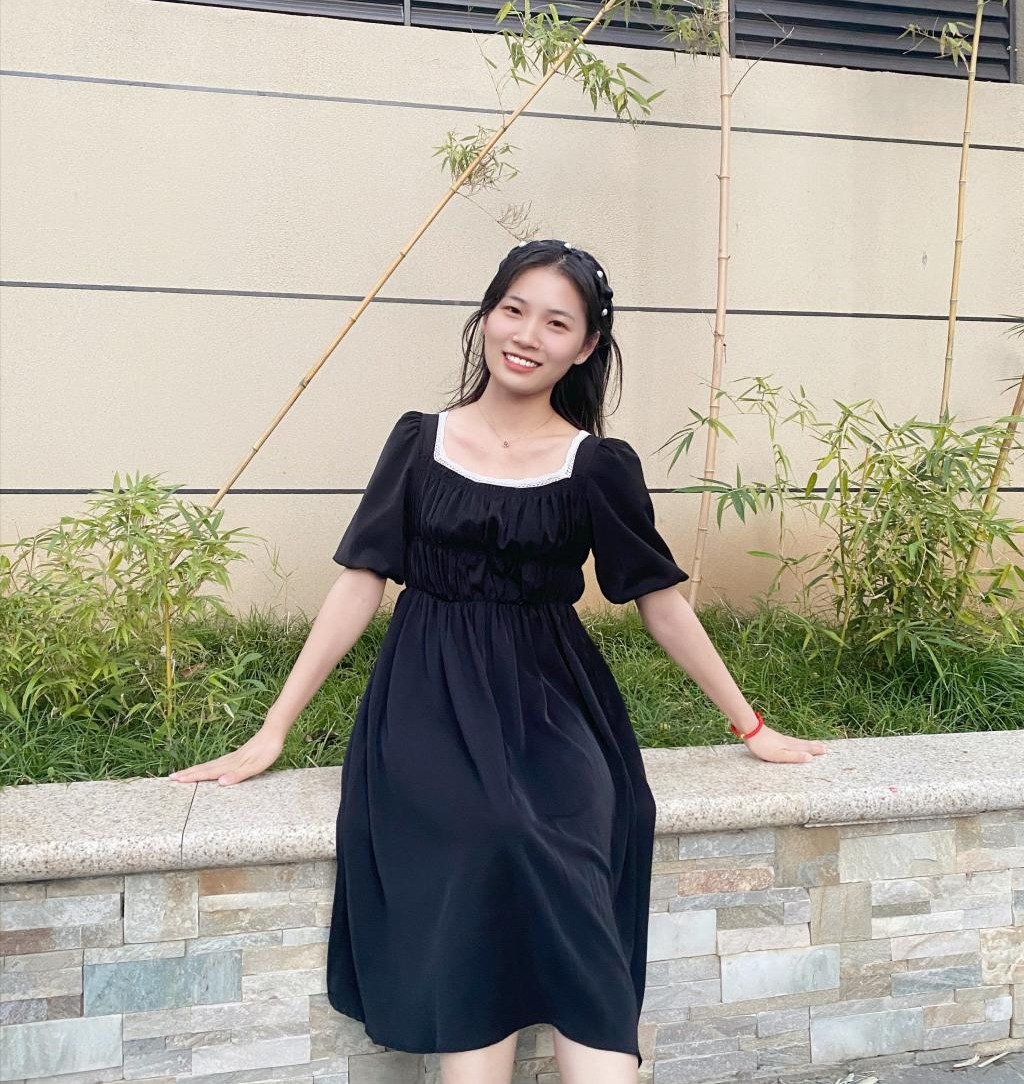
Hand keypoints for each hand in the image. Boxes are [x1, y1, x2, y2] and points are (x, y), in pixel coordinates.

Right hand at [166, 726, 284, 785]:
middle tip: (171, 778)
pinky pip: (217, 763)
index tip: (176, 780)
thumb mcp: (256, 766)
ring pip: (209, 765)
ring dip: (195, 770)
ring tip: (183, 773)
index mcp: (231, 764)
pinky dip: (207, 766)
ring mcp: (232, 757)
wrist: (273, 731)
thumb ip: (239, 774)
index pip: (207, 772)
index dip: (192, 777)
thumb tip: (220, 783)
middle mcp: (228, 760)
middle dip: (188, 774)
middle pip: (204, 768)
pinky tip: (207, 768)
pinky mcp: (237, 755)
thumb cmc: (267, 750)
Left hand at [740, 722, 826, 763]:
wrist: (750, 730)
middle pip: (803, 744)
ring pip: (797, 742)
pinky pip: (790, 740)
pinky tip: (792, 742)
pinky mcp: (775, 737)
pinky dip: (797, 742)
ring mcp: (781, 739)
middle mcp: (788, 742)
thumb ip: (794, 756)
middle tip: (824, 747)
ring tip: (813, 744)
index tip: (826, 750)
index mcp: (790, 747)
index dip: (815, 750)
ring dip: (806, 743)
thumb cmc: (763, 745)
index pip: (806, 749)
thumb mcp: (779, 755)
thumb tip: (810, 758)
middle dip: (814, 746)